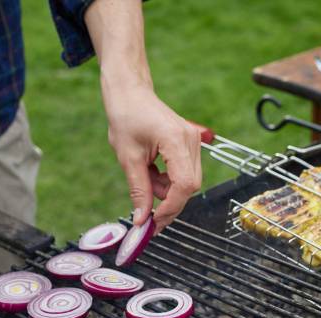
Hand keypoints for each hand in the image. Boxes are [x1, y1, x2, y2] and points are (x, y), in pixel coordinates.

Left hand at [103, 82, 201, 232]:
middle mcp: (191, 141)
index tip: (154, 222)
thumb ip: (139, 190)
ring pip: (188, 181)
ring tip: (145, 177)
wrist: (131, 93)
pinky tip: (153, 171)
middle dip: (169, 202)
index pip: (184, 184)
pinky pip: (185, 172)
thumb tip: (142, 218)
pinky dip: (169, 180)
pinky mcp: (190, 143)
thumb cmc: (126, 117)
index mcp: (176, 140)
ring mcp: (194, 141)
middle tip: (148, 215)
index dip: (170, 207)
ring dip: (166, 190)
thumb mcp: (128, 158)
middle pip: (190, 186)